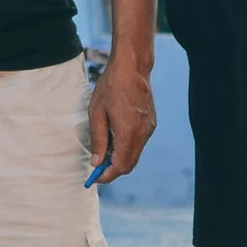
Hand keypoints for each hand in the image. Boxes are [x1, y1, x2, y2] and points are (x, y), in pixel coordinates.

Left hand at [87, 58, 156, 184]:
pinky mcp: (151, 124)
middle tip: (96, 167)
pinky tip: (115, 137)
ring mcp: (149, 130)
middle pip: (129, 164)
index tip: (94, 178)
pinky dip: (127, 147)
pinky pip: (139, 144)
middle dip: (113, 169)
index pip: (120, 166)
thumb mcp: (96, 112)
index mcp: (128, 132)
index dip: (107, 175)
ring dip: (120, 158)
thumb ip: (98, 139)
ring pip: (135, 155)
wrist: (133, 68)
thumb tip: (96, 162)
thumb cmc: (111, 87)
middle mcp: (142, 134)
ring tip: (103, 150)